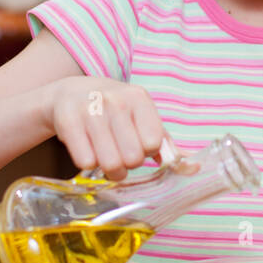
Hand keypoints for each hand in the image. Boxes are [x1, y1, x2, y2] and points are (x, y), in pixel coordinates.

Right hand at [40, 76, 168, 180]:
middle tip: (119, 153)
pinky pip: (85, 162)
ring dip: (108, 169)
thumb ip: (167, 145)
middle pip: (133, 158)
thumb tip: (194, 168)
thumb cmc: (115, 112)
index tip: (137, 143)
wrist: (71, 94)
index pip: (154, 143)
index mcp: (139, 98)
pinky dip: (87, 163)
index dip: (146, 151)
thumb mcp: (142, 118)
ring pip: (110, 164)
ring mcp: (90, 109)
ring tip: (105, 155)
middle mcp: (116, 100)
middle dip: (127, 164)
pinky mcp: (67, 120)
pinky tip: (87, 148)